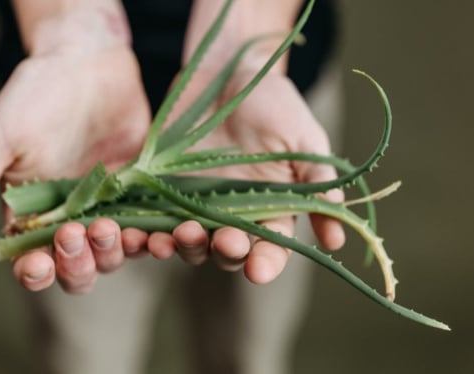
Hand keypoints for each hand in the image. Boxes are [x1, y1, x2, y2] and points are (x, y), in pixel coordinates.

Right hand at [0, 25, 153, 292]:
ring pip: (114, 254)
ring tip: (112, 227)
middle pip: (77, 269)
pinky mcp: (141, 192)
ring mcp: (108, 207)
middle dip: (77, 263)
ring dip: (114, 252)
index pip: (32, 263)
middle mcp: (70, 218)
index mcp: (31, 214)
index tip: (40, 262)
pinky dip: (155, 238)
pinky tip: (159, 234)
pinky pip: (150, 226)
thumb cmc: (33, 95)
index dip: (36, 273)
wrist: (86, 59)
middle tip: (77, 232)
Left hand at [148, 67, 345, 283]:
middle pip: (227, 251)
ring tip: (174, 239)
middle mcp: (231, 214)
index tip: (259, 271)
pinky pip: (151, 219)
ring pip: (187, 242)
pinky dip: (144, 232)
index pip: (270, 248)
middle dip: (225, 252)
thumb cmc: (272, 102)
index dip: (266, 263)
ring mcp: (194, 203)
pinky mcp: (162, 189)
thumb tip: (337, 239)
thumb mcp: (303, 138)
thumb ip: (316, 182)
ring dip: (181, 247)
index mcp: (269, 208)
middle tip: (223, 242)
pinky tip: (136, 233)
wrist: (227, 71)